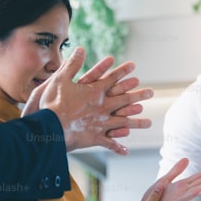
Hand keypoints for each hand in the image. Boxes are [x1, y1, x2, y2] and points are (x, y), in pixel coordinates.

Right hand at [29, 47, 154, 154]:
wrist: (49, 127)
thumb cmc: (53, 103)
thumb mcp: (61, 79)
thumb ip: (72, 64)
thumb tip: (80, 48)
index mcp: (95, 92)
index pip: (113, 79)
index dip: (123, 71)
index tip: (134, 66)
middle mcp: (103, 107)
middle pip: (125, 100)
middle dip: (139, 95)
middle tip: (151, 92)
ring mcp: (101, 123)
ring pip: (124, 123)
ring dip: (137, 122)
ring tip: (149, 122)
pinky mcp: (95, 138)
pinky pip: (109, 144)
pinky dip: (118, 148)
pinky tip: (127, 151)